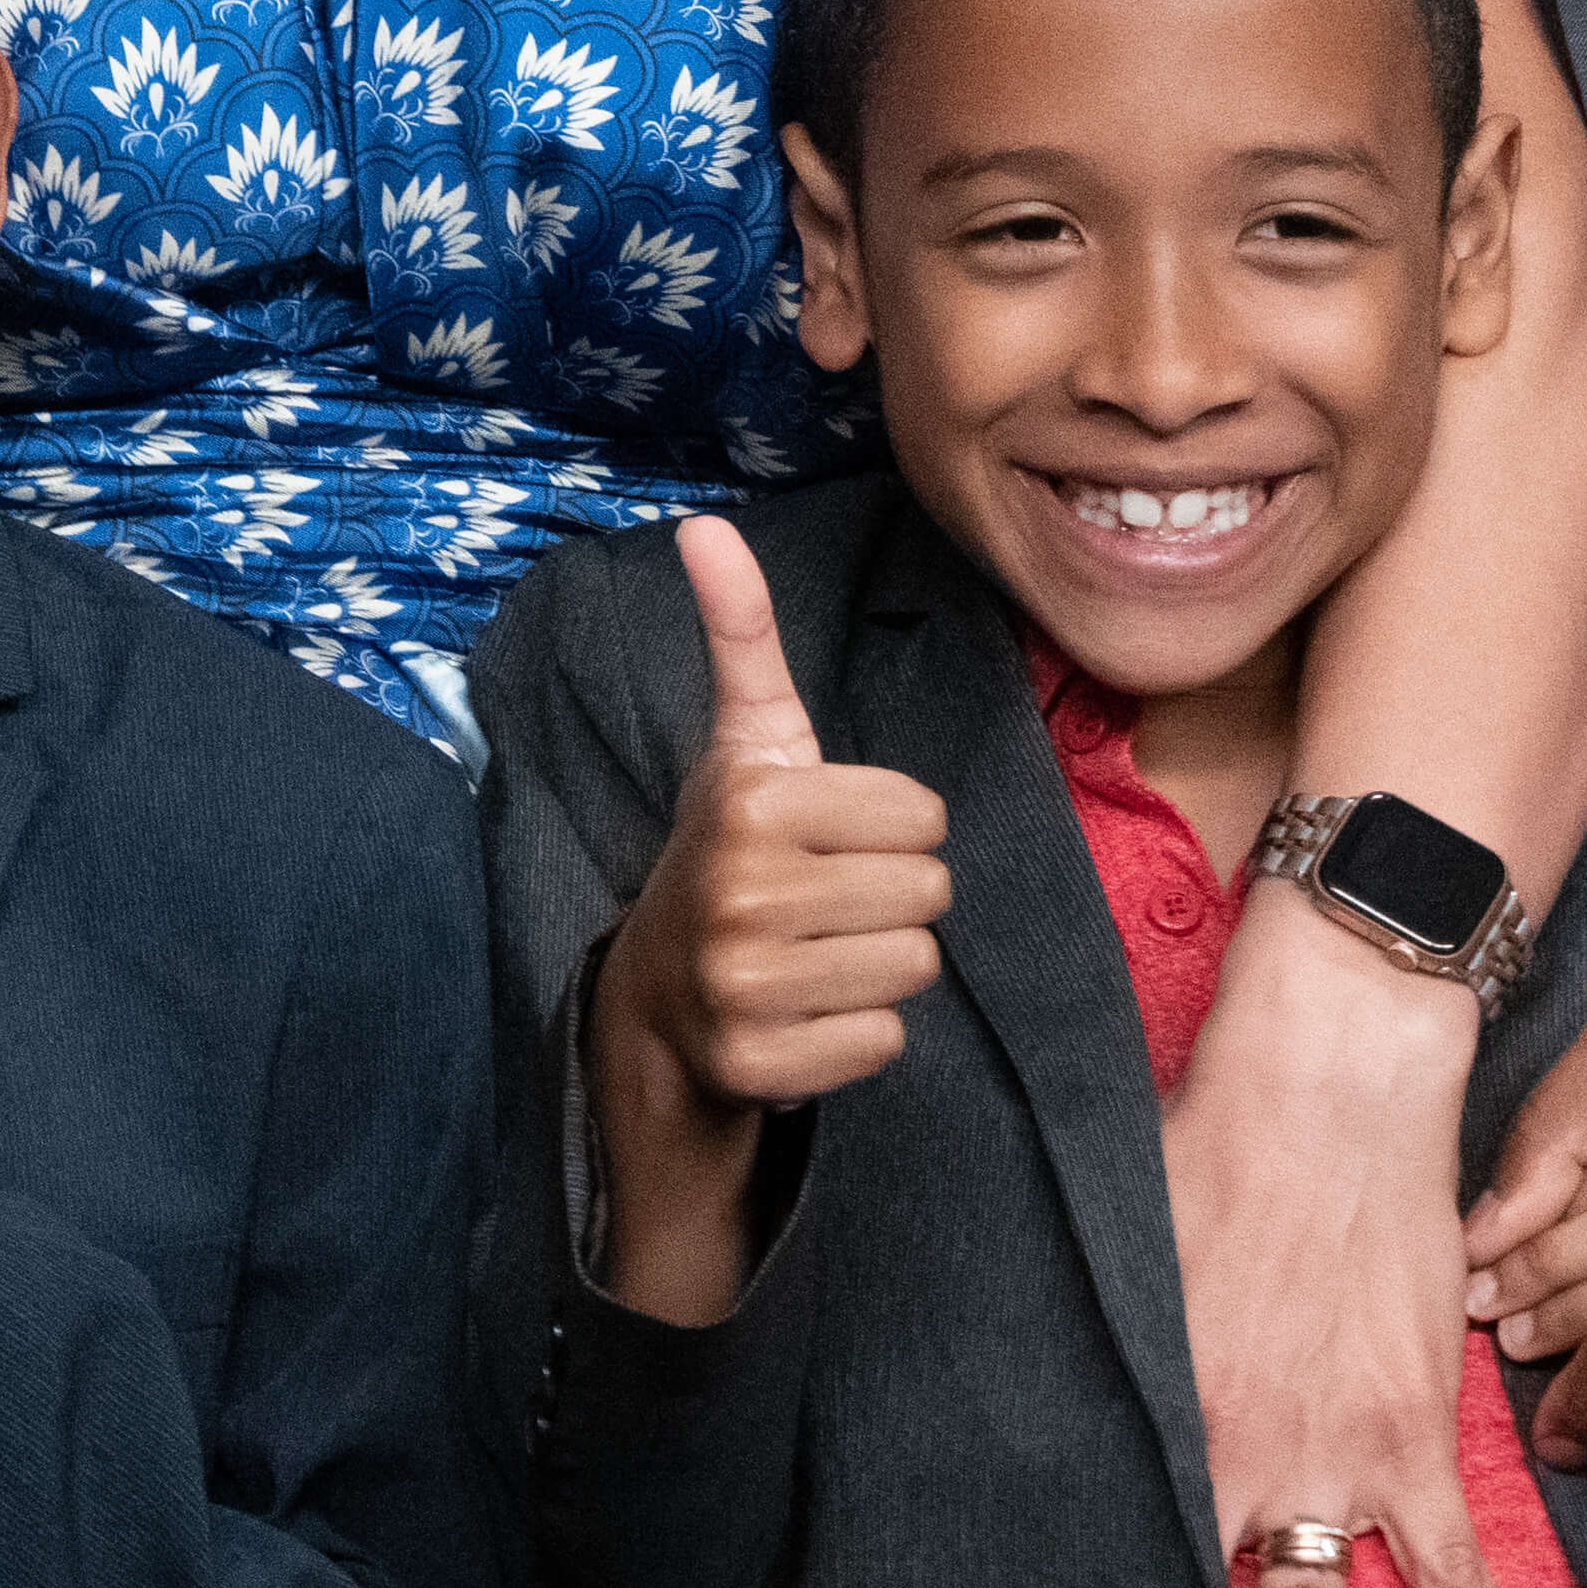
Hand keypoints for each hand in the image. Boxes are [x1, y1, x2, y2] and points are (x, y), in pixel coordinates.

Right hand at [581, 518, 952, 1322]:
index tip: (831, 837)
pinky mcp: (758, 1063)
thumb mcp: (748, 738)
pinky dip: (856, 1032)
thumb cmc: (734, 845)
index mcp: (754, 802)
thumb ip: (743, 632)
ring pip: (915, 968)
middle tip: (828, 897)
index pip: (925, 818)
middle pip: (929, 893)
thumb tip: (705, 524)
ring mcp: (744, 985)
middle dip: (892, 894)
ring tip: (819, 948)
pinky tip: (806, 1009)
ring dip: (880, 962)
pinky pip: (884, 1042)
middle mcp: (742, 892)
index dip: (892, 827)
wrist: (657, 989)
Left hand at [1165, 893, 1515, 1587]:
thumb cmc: (1209, 1140)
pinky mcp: (1413, 1434)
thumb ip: (1103, 1336)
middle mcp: (1239, 1454)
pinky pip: (1451, 1574)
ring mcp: (1334, 1455)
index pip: (1127, 1548)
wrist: (1328, 1086)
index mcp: (1159, 1408)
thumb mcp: (1120, 1244)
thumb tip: (1049, 1388)